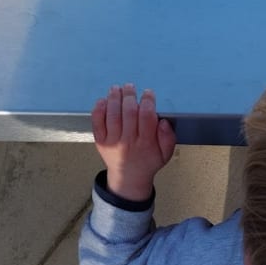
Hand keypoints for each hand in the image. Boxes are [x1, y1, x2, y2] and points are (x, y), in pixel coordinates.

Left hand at [91, 84, 176, 202]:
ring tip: (117, 88)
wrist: (128, 177)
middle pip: (128, 113)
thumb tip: (163, 121)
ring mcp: (112, 141)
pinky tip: (103, 100)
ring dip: (114, 98)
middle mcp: (127, 142)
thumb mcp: (165, 153)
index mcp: (145, 143)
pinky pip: (97, 122)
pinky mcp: (100, 141)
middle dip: (129, 96)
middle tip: (130, 86)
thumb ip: (168, 137)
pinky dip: (99, 109)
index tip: (148, 93)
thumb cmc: (148, 161)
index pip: (146, 117)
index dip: (147, 101)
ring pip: (112, 115)